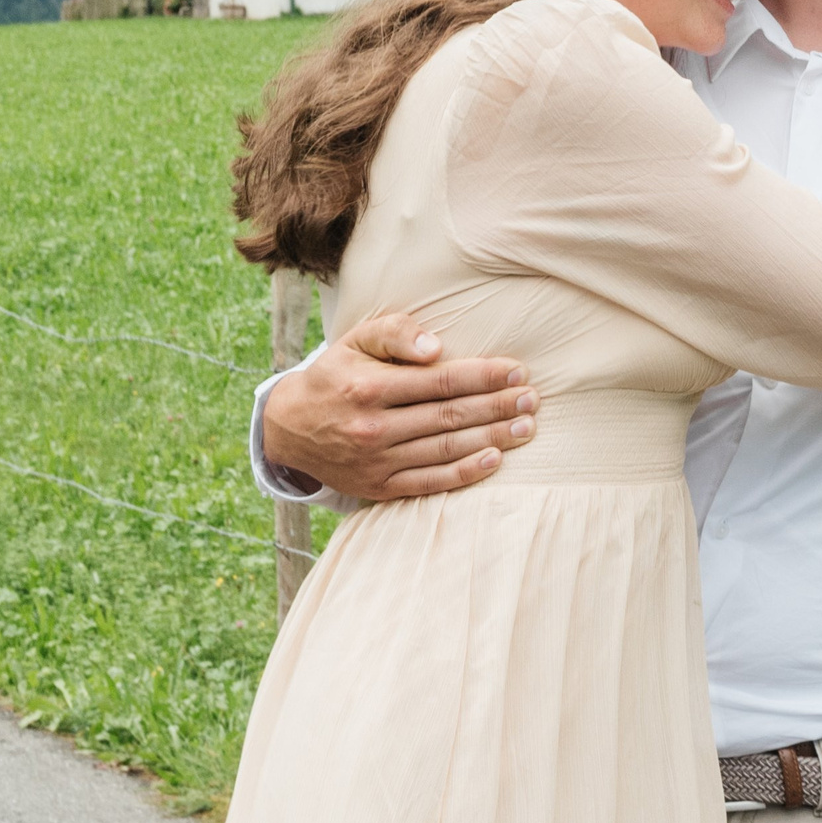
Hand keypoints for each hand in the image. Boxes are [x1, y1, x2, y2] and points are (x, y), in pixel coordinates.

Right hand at [262, 313, 536, 498]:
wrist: (289, 430)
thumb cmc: (335, 376)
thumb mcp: (355, 341)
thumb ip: (396, 334)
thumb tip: (437, 348)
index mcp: (369, 387)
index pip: (440, 381)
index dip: (483, 376)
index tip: (517, 371)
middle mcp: (373, 427)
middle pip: (449, 416)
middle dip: (497, 407)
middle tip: (532, 400)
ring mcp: (376, 461)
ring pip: (445, 449)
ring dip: (491, 439)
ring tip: (526, 428)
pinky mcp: (379, 488)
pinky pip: (430, 482)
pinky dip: (464, 473)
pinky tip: (494, 460)